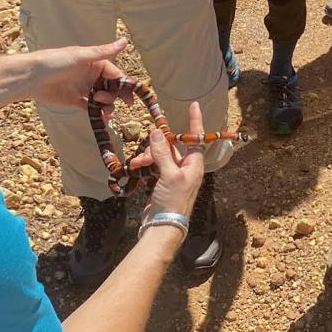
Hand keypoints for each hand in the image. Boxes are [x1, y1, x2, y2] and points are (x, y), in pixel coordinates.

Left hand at [28, 38, 129, 111]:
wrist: (31, 77)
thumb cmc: (55, 61)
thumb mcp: (82, 56)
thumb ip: (104, 52)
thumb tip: (125, 41)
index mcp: (95, 64)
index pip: (116, 75)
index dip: (124, 85)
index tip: (130, 95)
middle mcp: (91, 76)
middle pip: (111, 88)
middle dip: (115, 97)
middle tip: (114, 102)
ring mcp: (84, 89)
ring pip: (103, 100)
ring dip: (108, 106)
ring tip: (105, 111)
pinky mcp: (75, 101)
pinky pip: (92, 108)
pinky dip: (98, 113)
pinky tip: (102, 117)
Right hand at [135, 100, 207, 230]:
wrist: (163, 226)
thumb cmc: (173, 201)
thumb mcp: (170, 175)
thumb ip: (163, 153)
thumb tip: (157, 133)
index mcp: (194, 164)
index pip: (196, 138)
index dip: (195, 121)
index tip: (193, 105)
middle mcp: (186, 167)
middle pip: (172, 146)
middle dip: (157, 146)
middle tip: (145, 155)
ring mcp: (174, 174)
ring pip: (160, 155)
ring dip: (148, 156)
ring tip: (137, 164)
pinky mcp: (162, 181)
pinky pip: (154, 165)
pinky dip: (146, 164)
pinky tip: (135, 166)